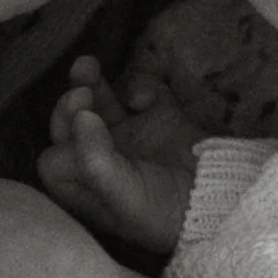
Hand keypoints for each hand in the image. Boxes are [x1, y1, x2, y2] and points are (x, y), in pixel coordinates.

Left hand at [38, 56, 197, 255]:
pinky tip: (146, 98)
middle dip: (68, 107)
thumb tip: (82, 116)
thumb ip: (96, 161)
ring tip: (87, 65)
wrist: (222, 199)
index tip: (85, 135)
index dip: (64, 145)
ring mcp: (127, 134)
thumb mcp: (126, 198)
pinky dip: (139, 86)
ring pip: (95, 101)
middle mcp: (101, 159)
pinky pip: (137, 89)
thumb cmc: (165, 212)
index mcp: (87, 187)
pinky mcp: (155, 115)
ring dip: (88, 82)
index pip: (55, 160)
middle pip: (68, 125)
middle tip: (81, 95)